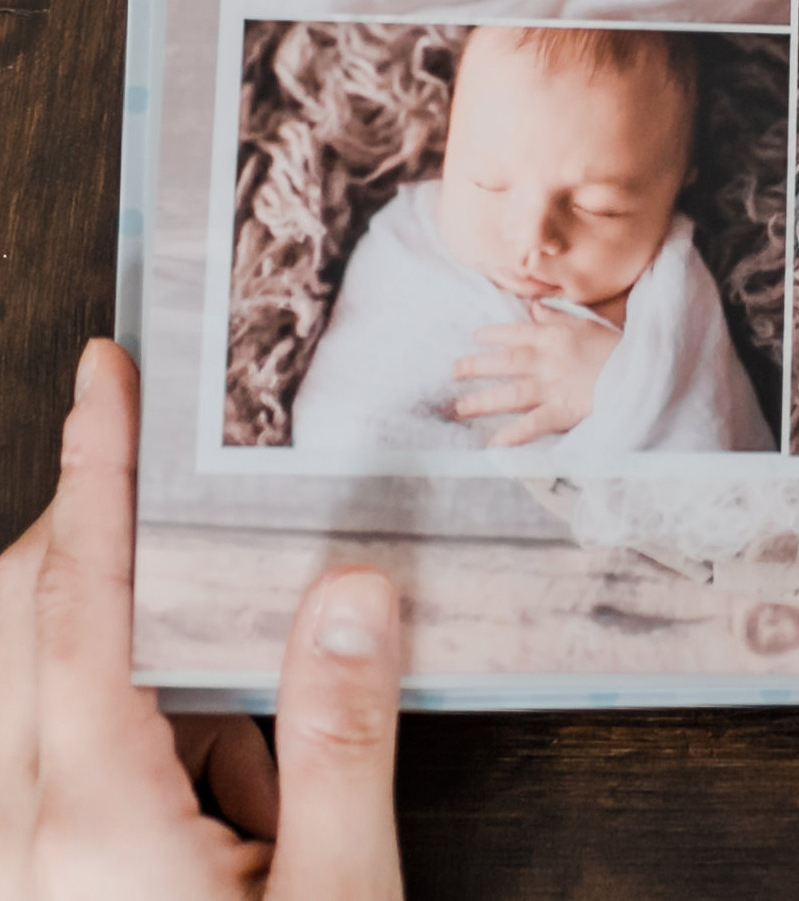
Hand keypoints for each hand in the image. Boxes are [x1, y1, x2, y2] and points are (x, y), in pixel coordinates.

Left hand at [1, 340, 403, 898]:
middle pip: (20, 629)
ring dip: (142, 679)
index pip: (77, 600)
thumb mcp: (337, 900)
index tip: (108, 369)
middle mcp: (16, 837)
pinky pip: (63, 770)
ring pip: (38, 701)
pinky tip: (235, 824)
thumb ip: (337, 735)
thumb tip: (348, 589)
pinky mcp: (41, 888)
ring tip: (251, 784)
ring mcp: (18, 870)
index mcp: (87, 820)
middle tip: (205, 535)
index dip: (94, 472)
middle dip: (100, 556)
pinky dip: (147, 753)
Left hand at [451, 308, 620, 445]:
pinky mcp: (563, 410)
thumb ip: (559, 316)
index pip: (517, 332)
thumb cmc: (617, 346)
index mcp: (555, 336)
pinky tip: (493, 443)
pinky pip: (534, 424)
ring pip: (512, 393)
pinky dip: (514, 435)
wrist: (642, 369)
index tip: (475, 337)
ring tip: (459, 408)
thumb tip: (535, 307)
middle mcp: (548, 360)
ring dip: (484, 401)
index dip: (494, 334)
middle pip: (506, 362)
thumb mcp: (588, 322)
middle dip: (476, 366)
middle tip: (453, 371)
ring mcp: (554, 386)